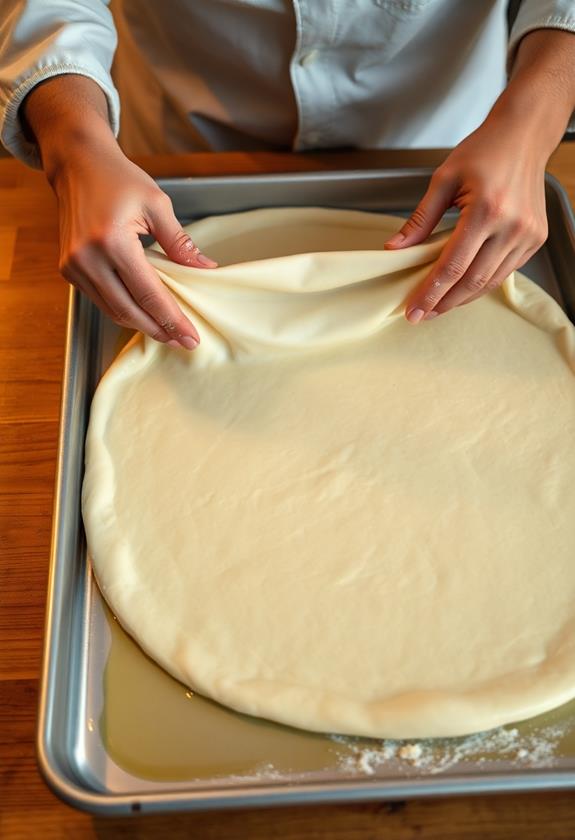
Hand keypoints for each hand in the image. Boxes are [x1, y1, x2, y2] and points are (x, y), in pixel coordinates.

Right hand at [51, 143, 216, 347]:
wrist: (78, 164)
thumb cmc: (118, 179)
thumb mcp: (157, 205)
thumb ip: (180, 243)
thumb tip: (206, 269)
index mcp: (112, 241)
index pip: (149, 294)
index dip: (172, 319)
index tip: (190, 337)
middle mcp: (88, 258)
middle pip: (129, 310)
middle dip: (159, 330)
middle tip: (183, 341)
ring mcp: (74, 266)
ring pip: (113, 311)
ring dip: (142, 325)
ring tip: (168, 332)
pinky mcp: (68, 269)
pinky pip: (100, 300)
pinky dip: (124, 310)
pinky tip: (144, 314)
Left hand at [384, 25, 574, 324]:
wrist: (524, 136)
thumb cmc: (483, 151)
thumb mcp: (443, 179)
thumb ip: (419, 219)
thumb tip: (395, 249)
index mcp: (486, 209)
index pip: (452, 265)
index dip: (430, 293)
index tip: (413, 311)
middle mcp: (511, 226)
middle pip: (472, 281)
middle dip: (444, 303)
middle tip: (421, 316)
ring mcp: (527, 235)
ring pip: (490, 282)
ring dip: (462, 299)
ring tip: (438, 306)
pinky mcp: (535, 239)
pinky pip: (504, 272)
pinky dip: (481, 284)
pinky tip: (462, 289)